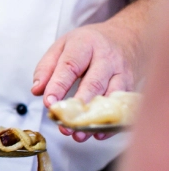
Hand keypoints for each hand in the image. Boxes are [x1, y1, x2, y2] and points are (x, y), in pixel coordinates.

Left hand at [32, 21, 138, 141]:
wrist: (126, 36)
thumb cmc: (88, 44)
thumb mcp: (62, 46)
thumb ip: (46, 68)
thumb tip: (37, 90)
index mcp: (85, 45)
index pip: (70, 66)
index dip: (59, 86)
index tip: (49, 103)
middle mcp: (107, 58)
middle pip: (93, 83)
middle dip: (78, 105)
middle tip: (64, 123)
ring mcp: (122, 72)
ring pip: (111, 97)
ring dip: (94, 118)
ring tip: (79, 134)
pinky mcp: (132, 85)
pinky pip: (123, 106)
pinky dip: (112, 122)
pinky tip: (99, 134)